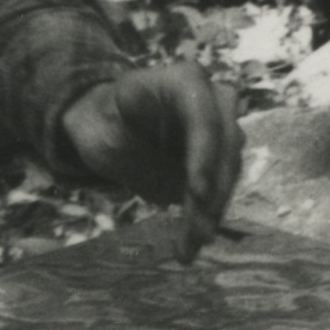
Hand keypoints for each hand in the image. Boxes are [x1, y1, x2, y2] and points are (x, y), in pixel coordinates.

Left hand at [58, 62, 242, 260]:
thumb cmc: (102, 121)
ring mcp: (222, 134)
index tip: (196, 191)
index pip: (205, 117)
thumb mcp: (102, 115)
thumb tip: (137, 99)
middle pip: (227, 149)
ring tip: (188, 248)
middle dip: (213, 193)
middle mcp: (215, 102)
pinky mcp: (219, 164)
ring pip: (228, 175)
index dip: (205, 154)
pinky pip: (220, 193)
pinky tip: (190, 246)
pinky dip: (206, 220)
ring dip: (211, 214)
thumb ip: (119, 114)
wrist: (110, 134)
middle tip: (198, 230)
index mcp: (187, 81)